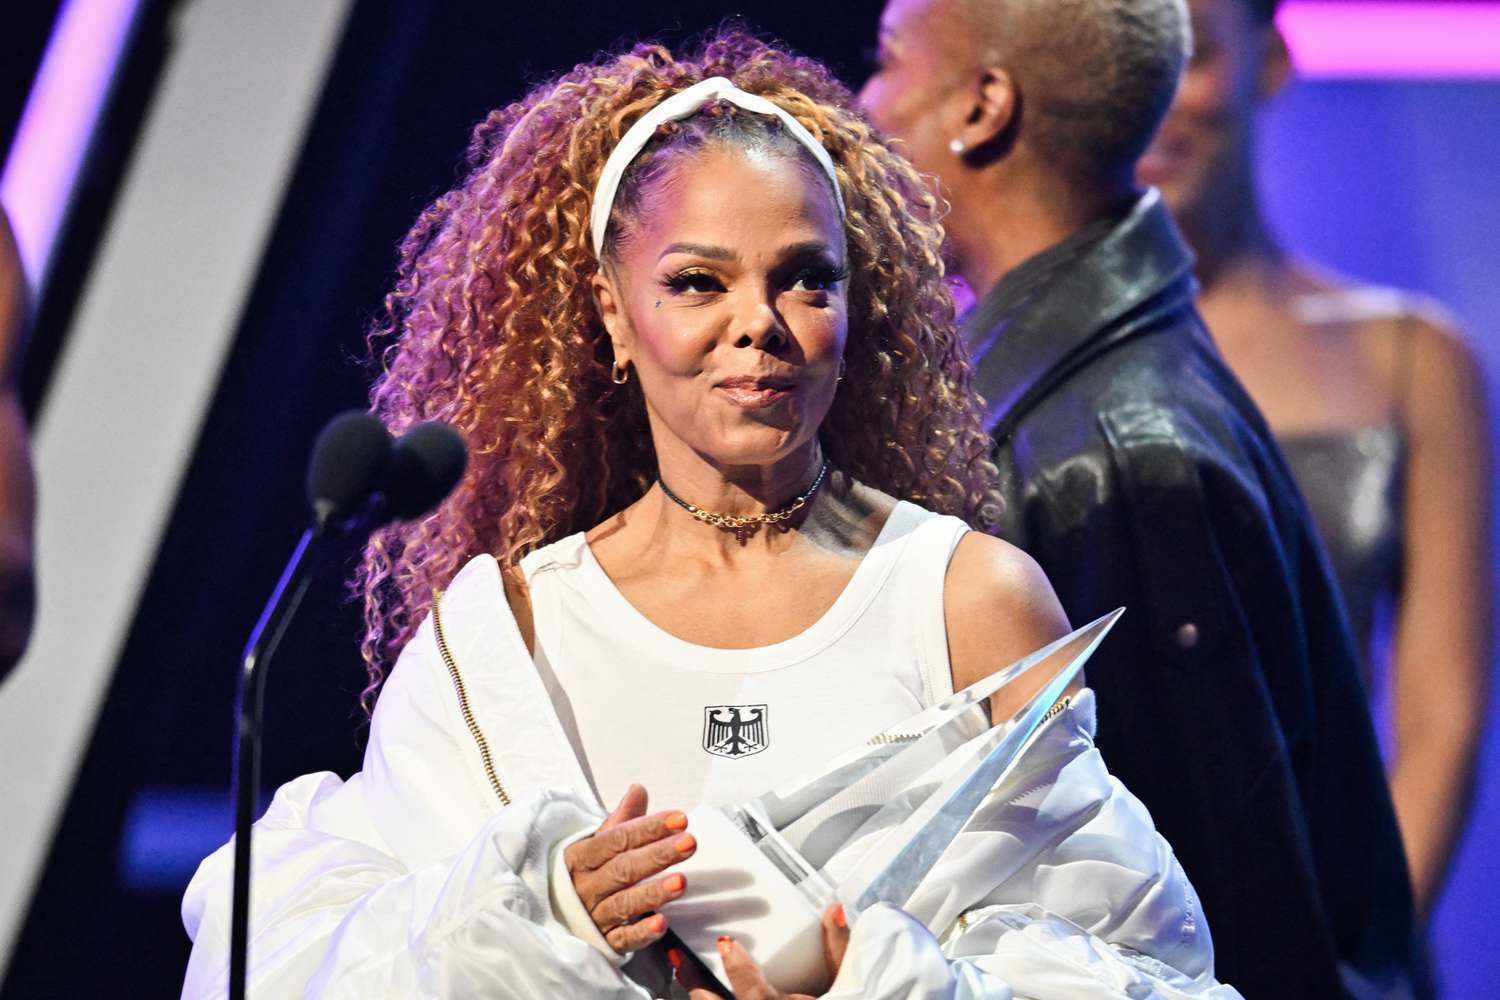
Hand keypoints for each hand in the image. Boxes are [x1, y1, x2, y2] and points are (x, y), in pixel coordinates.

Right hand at [563, 783, 696, 952]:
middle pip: (623, 869)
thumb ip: (622, 820)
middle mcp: (586, 886)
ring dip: (653, 893)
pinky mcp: (604, 942)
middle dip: (658, 855)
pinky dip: (641, 932)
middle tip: (689, 842)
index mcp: (582, 857)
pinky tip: (662, 923)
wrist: (559, 914)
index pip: (617, 840)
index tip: (680, 819)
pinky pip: (623, 939)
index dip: (648, 828)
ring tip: (681, 881)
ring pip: (624, 903)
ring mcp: (594, 915)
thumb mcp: (598, 843)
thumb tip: (638, 789)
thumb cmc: (588, 872)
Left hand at [671, 903, 850, 998]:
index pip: (754, 995)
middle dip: (693, 981)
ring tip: (680, 964)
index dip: (738, 970)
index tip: (726, 943)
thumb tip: (834, 909)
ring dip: (692, 989)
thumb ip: (838, 947)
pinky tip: (695, 984)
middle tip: (678, 953)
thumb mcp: (844, 980)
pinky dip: (704, 998)